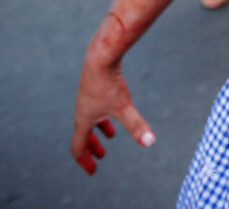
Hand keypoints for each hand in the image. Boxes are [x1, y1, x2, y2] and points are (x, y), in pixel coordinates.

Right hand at [70, 55, 155, 174]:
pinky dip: (103, 116)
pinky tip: (115, 110)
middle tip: (101, 157)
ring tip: (111, 136)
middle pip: (83, 135)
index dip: (85, 161)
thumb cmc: (108, 83)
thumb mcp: (124, 107)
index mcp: (83, 120)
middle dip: (92, 148)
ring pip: (90, 120)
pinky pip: (96, 108)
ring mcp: (86, 99)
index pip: (78, 147)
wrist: (100, 57)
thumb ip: (136, 126)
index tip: (93, 171)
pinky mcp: (94, 88)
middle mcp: (82, 111)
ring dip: (99, 131)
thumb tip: (149, 142)